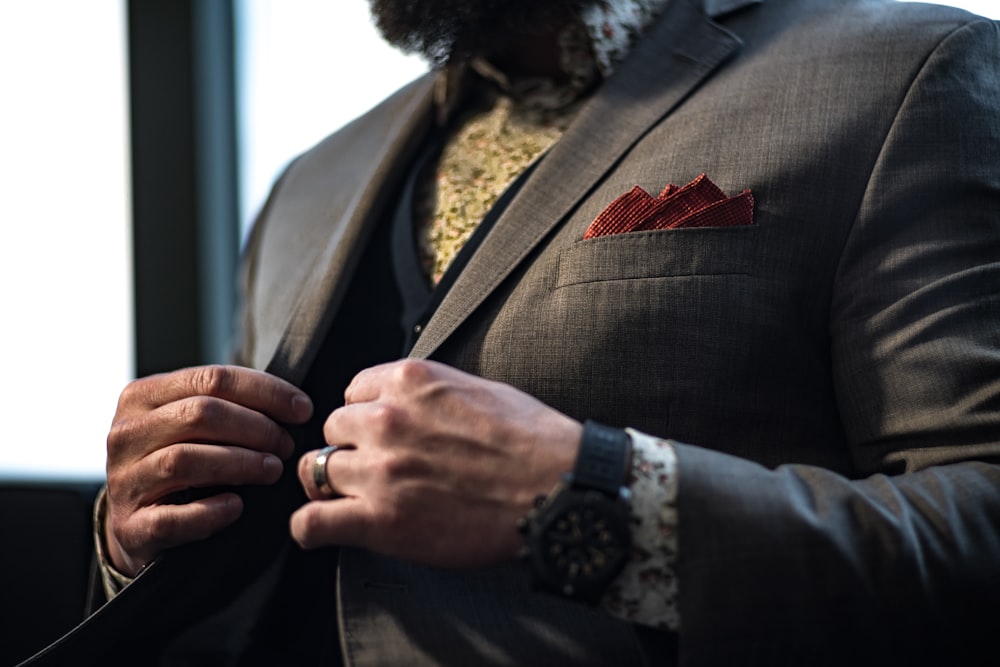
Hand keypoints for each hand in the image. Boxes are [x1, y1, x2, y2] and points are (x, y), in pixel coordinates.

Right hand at [104, 365, 312, 575]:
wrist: (138, 525)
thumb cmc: (179, 465)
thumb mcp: (191, 426)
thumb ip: (226, 406)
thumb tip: (294, 404)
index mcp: (142, 396)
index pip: (212, 378)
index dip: (265, 391)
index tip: (302, 409)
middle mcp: (126, 433)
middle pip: (200, 414)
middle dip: (257, 427)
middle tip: (288, 444)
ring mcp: (123, 480)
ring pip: (184, 459)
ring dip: (240, 463)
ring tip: (273, 469)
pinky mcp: (131, 526)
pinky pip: (173, 518)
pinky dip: (210, 512)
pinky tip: (237, 506)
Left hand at [290, 359, 581, 567]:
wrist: (558, 489)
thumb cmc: (532, 439)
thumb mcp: (477, 387)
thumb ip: (430, 391)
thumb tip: (408, 401)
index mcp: (409, 381)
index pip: (352, 393)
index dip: (365, 416)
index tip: (382, 436)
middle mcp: (386, 419)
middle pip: (334, 430)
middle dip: (352, 448)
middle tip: (379, 470)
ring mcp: (379, 470)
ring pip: (317, 470)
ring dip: (334, 485)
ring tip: (357, 499)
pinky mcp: (380, 520)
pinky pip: (310, 522)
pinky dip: (308, 527)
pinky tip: (323, 529)